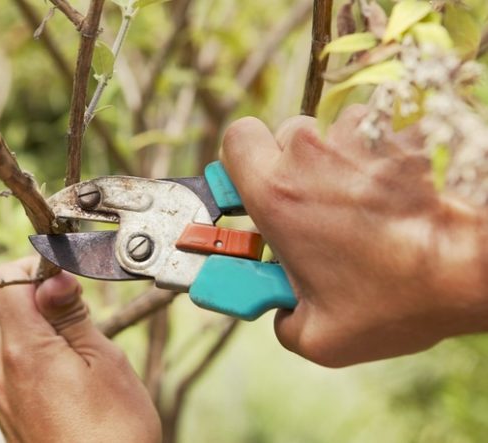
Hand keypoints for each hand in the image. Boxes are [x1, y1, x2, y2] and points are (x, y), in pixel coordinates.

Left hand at [0, 257, 160, 442]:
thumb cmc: (114, 432)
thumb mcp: (104, 360)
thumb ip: (71, 314)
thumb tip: (53, 276)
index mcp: (23, 351)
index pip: (6, 280)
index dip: (37, 266)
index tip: (68, 276)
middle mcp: (1, 372)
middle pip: (1, 305)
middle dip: (35, 291)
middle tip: (77, 304)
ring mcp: (3, 396)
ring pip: (6, 335)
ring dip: (35, 322)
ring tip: (77, 337)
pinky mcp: (11, 414)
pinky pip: (11, 366)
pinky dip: (33, 351)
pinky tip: (68, 368)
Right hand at [221, 105, 486, 366]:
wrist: (476, 265)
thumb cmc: (399, 298)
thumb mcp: (321, 337)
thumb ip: (281, 321)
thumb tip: (281, 312)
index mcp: (277, 195)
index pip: (236, 138)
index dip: (242, 159)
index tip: (254, 185)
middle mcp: (312, 154)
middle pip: (286, 135)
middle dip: (294, 166)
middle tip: (313, 207)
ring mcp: (359, 137)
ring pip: (333, 133)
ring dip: (339, 162)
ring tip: (364, 206)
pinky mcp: (401, 131)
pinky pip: (375, 133)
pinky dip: (378, 156)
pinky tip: (395, 193)